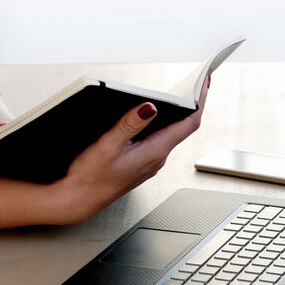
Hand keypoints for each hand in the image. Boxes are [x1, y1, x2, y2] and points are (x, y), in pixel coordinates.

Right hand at [53, 76, 209, 223]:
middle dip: (190, 105)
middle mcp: (157, 159)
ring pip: (170, 135)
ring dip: (176, 116)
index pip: (188, 124)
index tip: (205, 85)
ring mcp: (150, 163)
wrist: (79, 200)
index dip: (200, 102)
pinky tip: (155, 119)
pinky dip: (161, 127)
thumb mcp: (107, 146)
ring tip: (179, 96)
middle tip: (197, 84)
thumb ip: (129, 124)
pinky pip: (158, 142)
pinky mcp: (141, 165)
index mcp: (154, 152)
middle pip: (182, 128)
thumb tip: (149, 107)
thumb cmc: (90, 178)